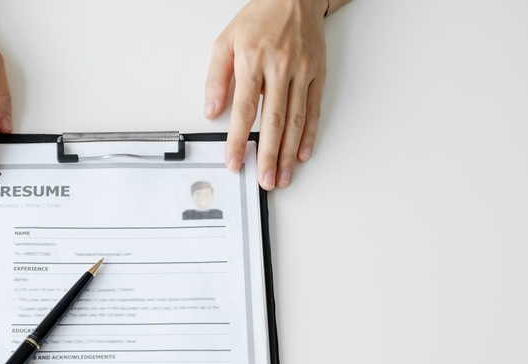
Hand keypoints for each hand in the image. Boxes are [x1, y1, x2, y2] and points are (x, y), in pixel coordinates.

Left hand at [204, 0, 328, 189]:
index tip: (234, 161)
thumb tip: (210, 111)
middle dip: (269, 154)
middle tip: (264, 180)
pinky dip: (309, 134)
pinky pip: (314, 108)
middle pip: (274, 120)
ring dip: (289, 152)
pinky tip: (302, 153)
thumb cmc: (258, 20)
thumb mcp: (225, 42)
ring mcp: (301, 72)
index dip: (239, 138)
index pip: (245, 109)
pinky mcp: (316, 73)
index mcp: (253, 61)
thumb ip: (215, 78)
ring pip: (296, 119)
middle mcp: (279, 67)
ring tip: (282, 176)